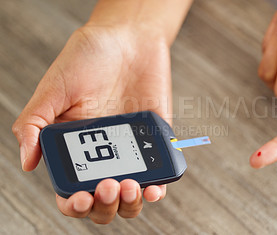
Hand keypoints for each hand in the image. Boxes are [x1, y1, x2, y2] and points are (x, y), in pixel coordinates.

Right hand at [12, 24, 170, 223]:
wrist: (130, 38)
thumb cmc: (89, 58)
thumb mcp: (55, 86)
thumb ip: (36, 122)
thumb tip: (28, 161)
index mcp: (74, 147)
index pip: (73, 190)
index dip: (75, 204)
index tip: (82, 197)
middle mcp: (104, 153)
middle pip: (103, 200)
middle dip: (105, 205)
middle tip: (108, 186)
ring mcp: (131, 149)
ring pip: (131, 195)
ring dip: (131, 204)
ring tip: (130, 186)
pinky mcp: (155, 141)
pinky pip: (159, 174)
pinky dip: (159, 189)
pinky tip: (154, 187)